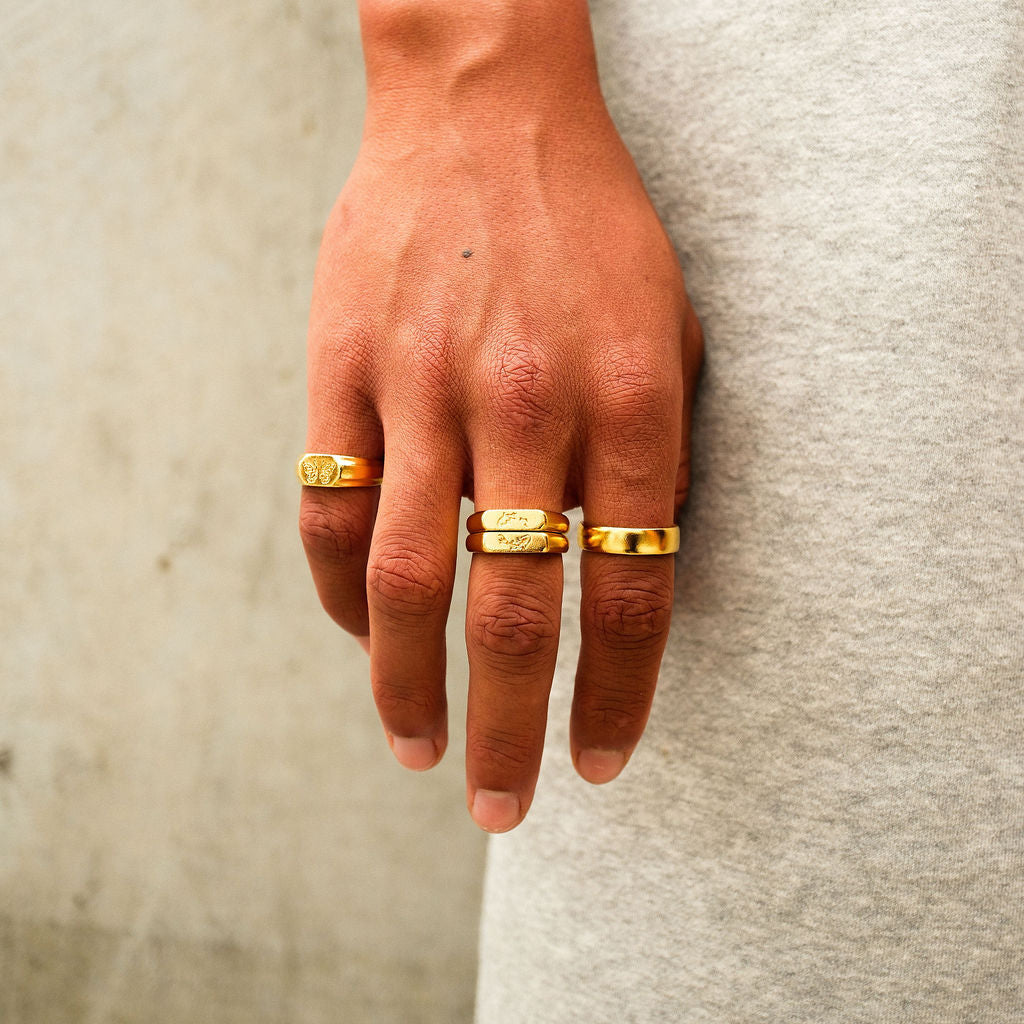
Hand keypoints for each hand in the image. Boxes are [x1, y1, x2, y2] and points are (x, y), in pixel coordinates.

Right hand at [299, 0, 702, 831]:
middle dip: (510, 732)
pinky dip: (343, 592)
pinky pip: (331, 508)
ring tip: (417, 750)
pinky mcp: (343, 368)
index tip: (602, 762)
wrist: (486, 110)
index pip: (631, 596)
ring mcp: (425, 386)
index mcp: (630, 401)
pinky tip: (363, 635)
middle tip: (504, 809)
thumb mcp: (671, 328)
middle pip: (512, 615)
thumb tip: (631, 569)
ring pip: (403, 582)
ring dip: (406, 688)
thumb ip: (656, 455)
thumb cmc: (593, 227)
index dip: (618, 699)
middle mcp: (527, 406)